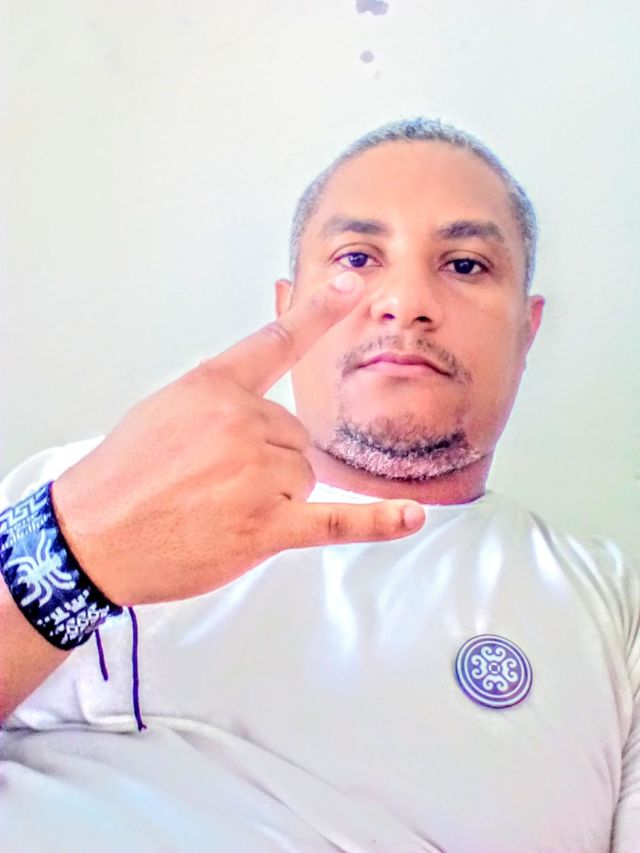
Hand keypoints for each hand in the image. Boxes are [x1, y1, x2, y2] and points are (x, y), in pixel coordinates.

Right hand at [52, 272, 425, 605]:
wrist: (89, 537)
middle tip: (216, 484)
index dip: (319, 312)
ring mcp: (255, 472)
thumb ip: (219, 398)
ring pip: (303, 477)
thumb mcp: (163, 410)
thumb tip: (258, 408)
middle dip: (268, 463)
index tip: (353, 287)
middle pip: (296, 436)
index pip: (276, 342)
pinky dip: (374, 523)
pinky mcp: (265, 525)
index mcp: (214, 387)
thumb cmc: (121, 478)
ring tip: (219, 509)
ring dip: (274, 498)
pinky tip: (407, 517)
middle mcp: (240, 421)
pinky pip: (333, 520)